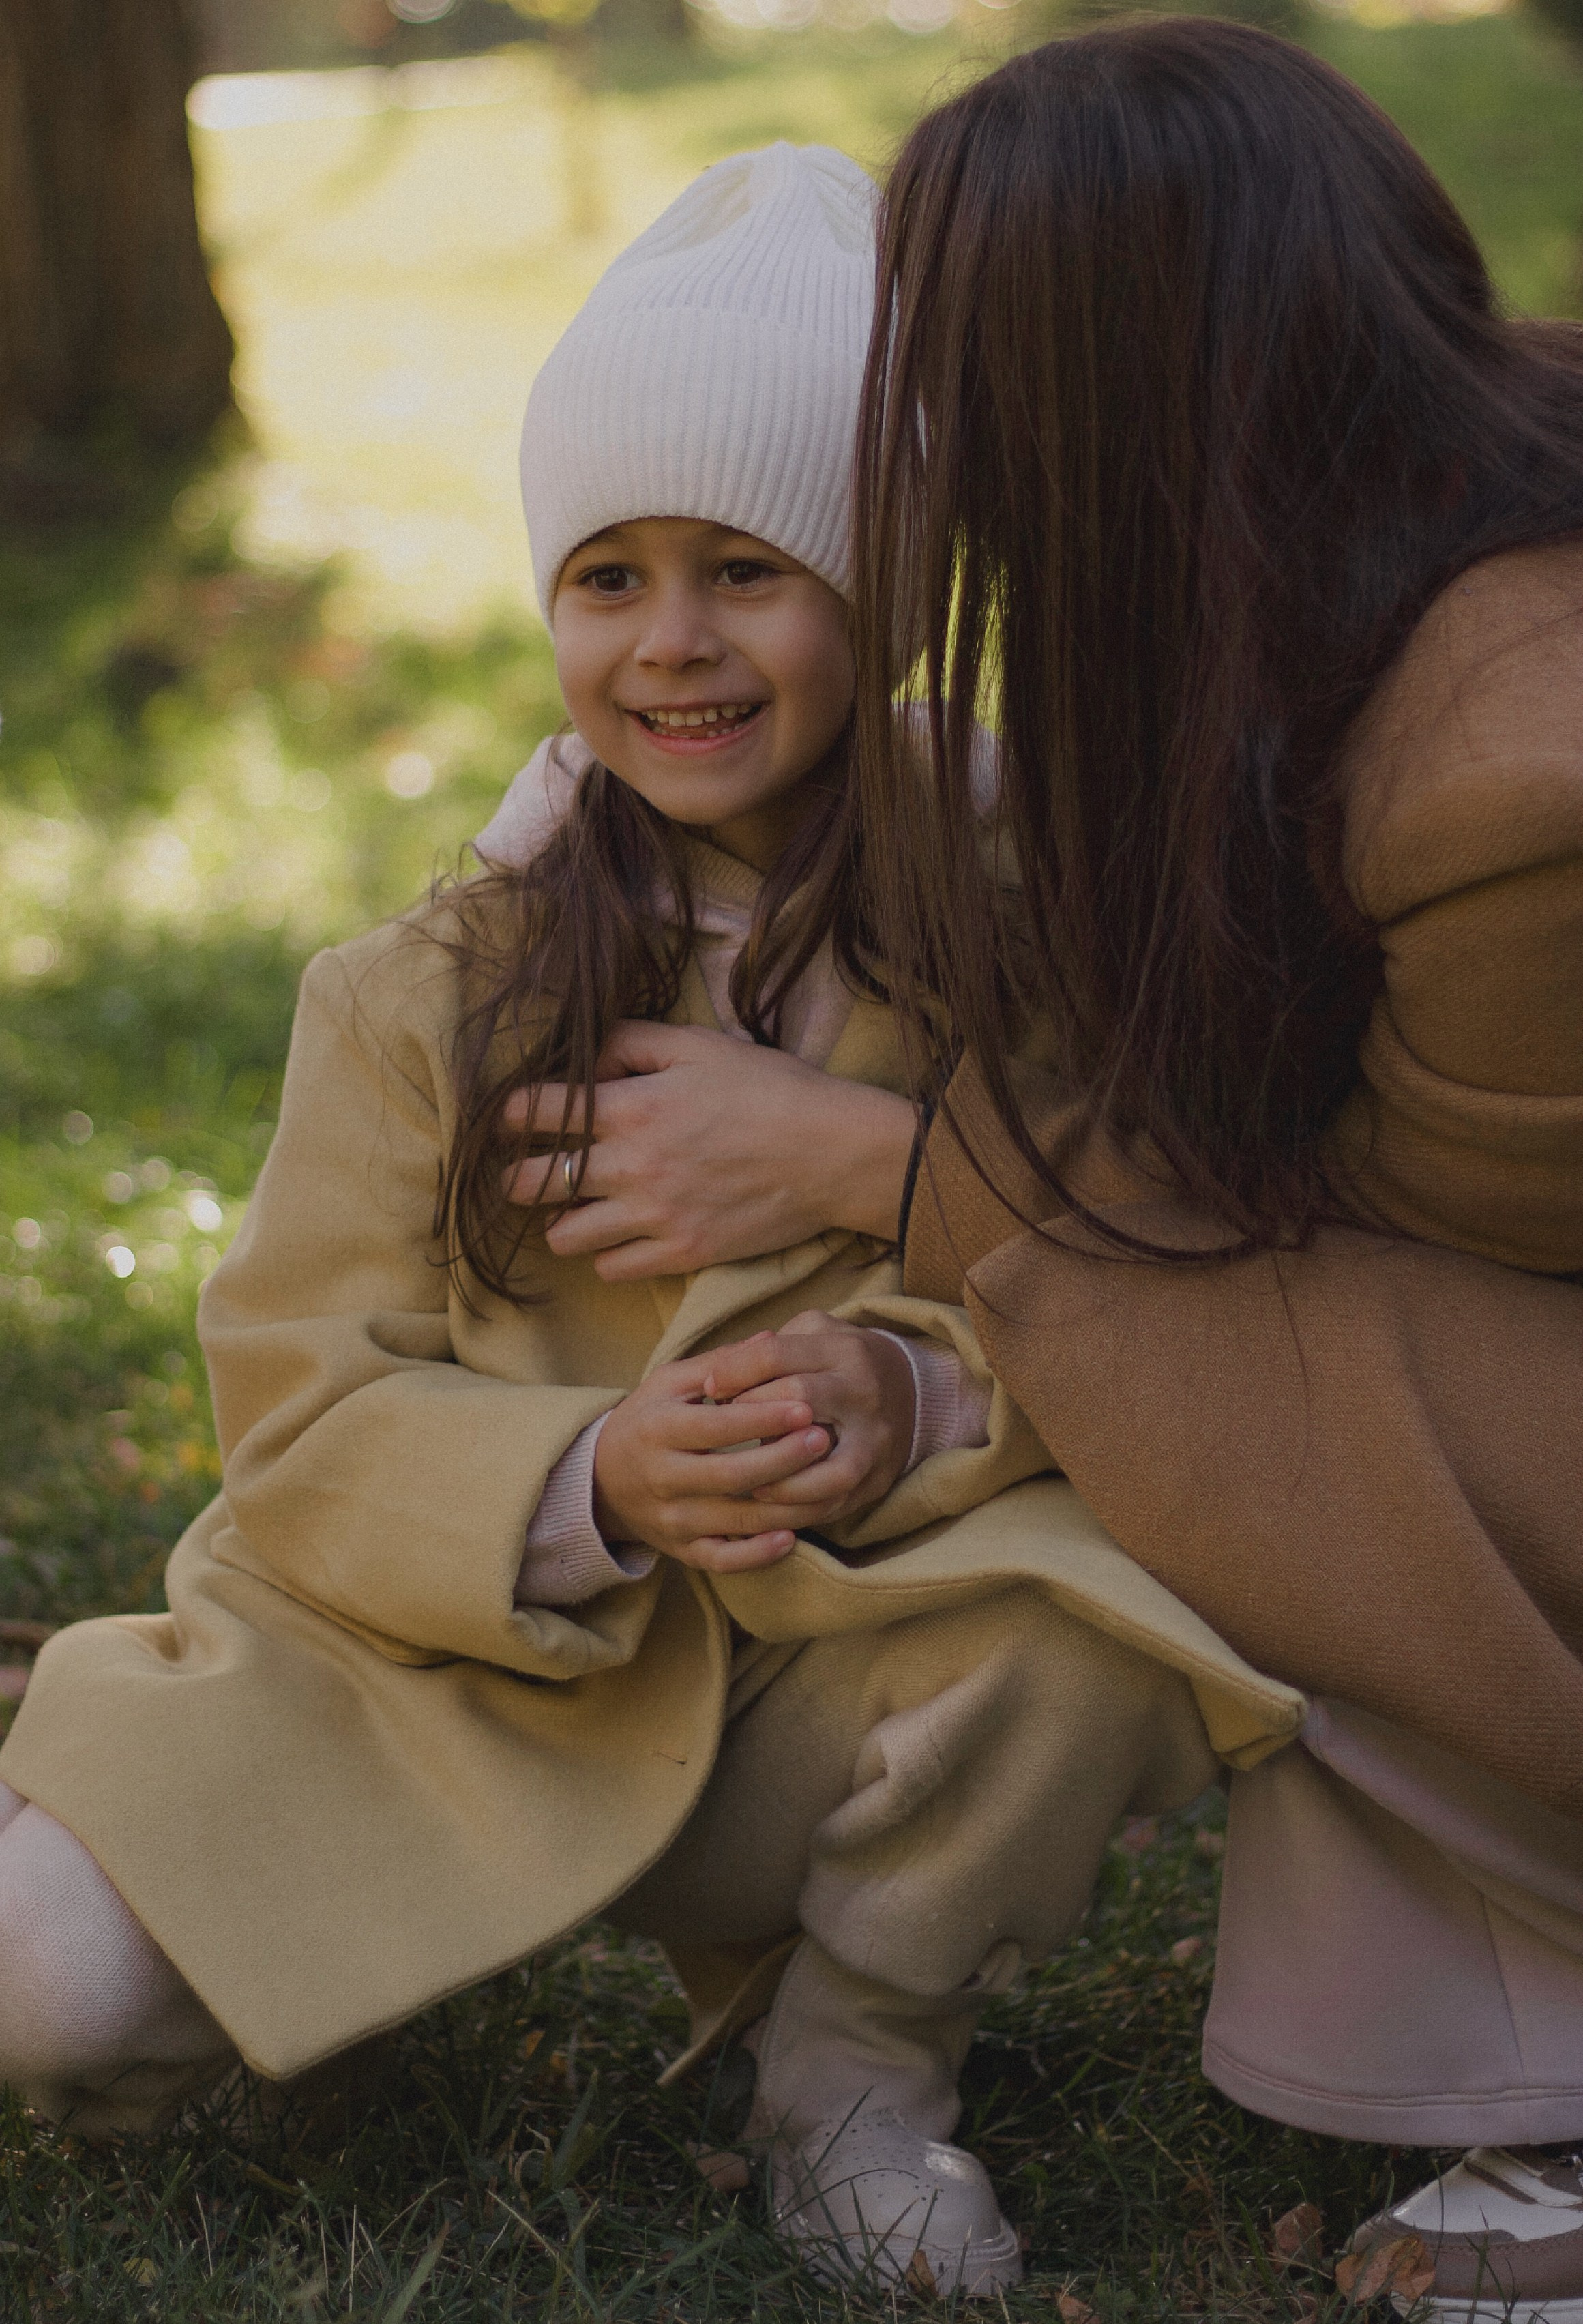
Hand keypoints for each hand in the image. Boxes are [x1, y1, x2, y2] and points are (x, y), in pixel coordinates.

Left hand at [500, 1022, 915, 1281]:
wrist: (833, 1152)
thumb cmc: (770, 1089)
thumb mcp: (698, 1045)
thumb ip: (630, 1042)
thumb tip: (581, 1058)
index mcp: (631, 1106)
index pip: (532, 1112)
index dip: (507, 1114)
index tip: (508, 1118)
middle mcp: (631, 1166)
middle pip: (531, 1182)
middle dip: (518, 1175)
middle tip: (527, 1170)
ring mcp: (655, 1216)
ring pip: (563, 1237)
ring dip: (561, 1221)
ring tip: (577, 1208)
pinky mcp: (682, 1253)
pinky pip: (611, 1269)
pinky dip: (606, 1254)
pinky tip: (620, 1235)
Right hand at [592, 1339, 833, 1571]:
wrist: (601, 1480)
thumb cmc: (647, 1420)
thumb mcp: (668, 1384)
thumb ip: (719, 1365)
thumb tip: (769, 1340)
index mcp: (658, 1430)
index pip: (716, 1426)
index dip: (761, 1418)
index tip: (804, 1406)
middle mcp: (662, 1478)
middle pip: (730, 1475)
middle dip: (781, 1459)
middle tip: (823, 1440)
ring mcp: (671, 1519)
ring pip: (734, 1521)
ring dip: (785, 1507)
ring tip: (826, 1487)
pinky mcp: (680, 1550)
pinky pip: (722, 1560)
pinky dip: (756, 1555)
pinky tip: (789, 1538)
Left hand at [703, 1312, 914, 1527]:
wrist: (914, 1393)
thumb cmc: (840, 1363)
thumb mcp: (812, 1336)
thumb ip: (768, 1348)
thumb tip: (718, 1375)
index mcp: (842, 1349)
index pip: (776, 1355)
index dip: (734, 1372)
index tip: (710, 1388)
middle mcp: (864, 1391)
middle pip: (798, 1400)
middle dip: (750, 1418)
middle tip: (720, 1432)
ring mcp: (876, 1439)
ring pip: (827, 1469)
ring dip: (780, 1479)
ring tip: (748, 1481)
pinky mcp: (878, 1477)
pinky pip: (835, 1501)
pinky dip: (799, 1507)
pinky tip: (770, 1503)